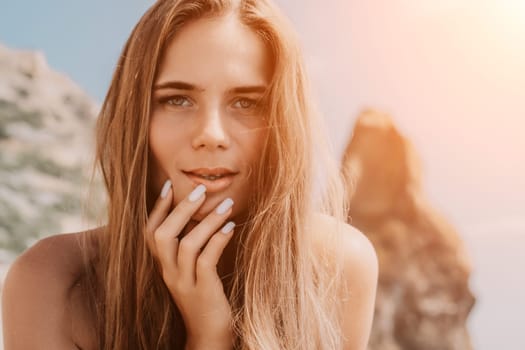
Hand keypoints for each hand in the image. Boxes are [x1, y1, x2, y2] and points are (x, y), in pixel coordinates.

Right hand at [146, 180, 234, 348]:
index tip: (168, 185)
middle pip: (162, 235)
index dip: (157, 208)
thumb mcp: (189, 272)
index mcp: (163, 267)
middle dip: (180, 210)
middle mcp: (168, 274)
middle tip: (200, 190)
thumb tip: (199, 216)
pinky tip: (231, 227)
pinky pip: (206, 260)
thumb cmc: (204, 297)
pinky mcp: (202, 291)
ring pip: (187, 245)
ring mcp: (184, 283)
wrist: (208, 336)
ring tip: (226, 205)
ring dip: (207, 221)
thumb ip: (189, 248)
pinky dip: (218, 240)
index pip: (150, 233)